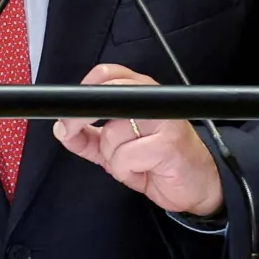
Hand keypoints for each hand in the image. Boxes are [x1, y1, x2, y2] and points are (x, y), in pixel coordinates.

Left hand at [53, 63, 224, 216]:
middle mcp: (153, 99)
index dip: (84, 88)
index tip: (67, 112)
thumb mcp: (116, 149)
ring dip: (114, 158)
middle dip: (81, 120)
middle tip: (76, 135)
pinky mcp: (169, 142)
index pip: (108, 73)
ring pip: (112, 134)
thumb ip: (89, 138)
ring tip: (134, 163)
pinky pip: (125, 157)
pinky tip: (144, 171)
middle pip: (107, 96)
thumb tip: (62, 129)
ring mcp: (163, 119)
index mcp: (140, 92)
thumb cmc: (157, 161)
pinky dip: (126, 171)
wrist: (196, 185)